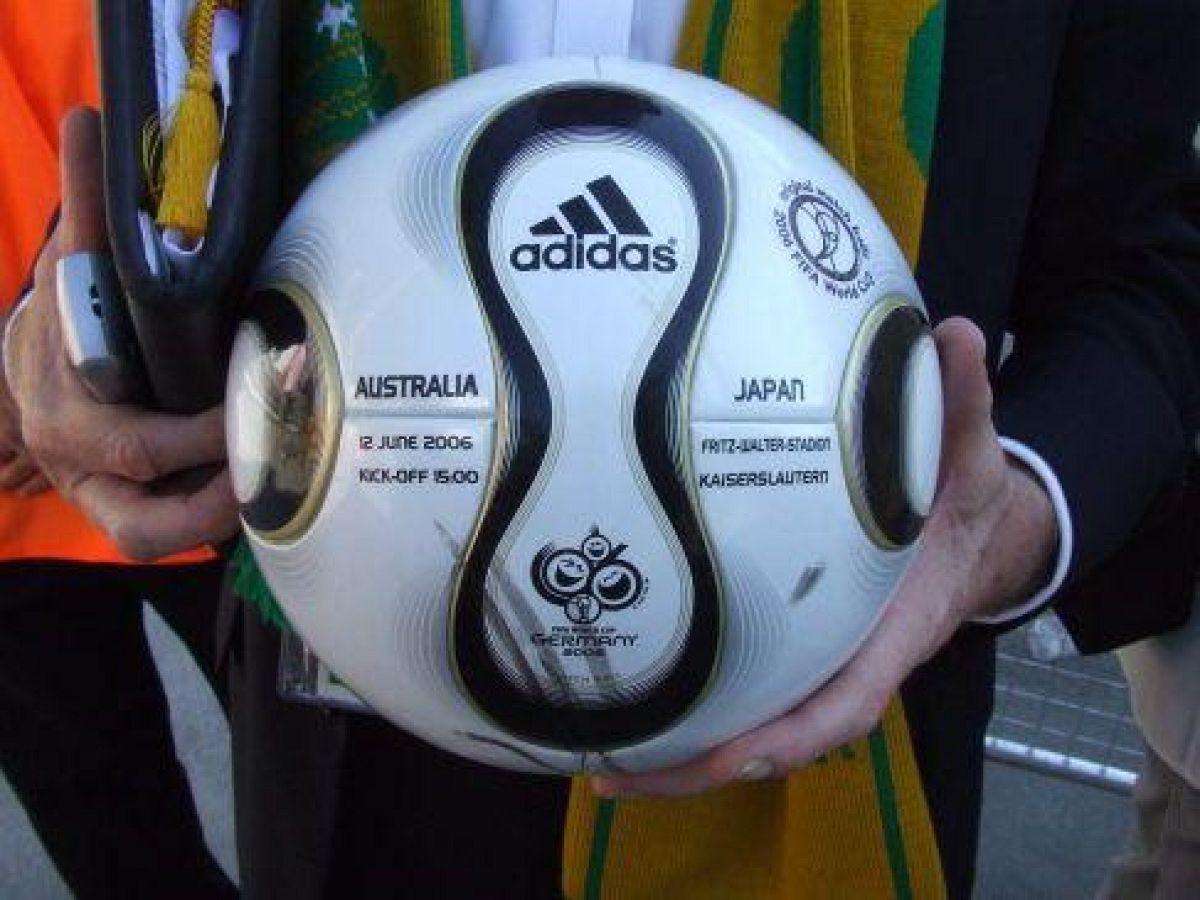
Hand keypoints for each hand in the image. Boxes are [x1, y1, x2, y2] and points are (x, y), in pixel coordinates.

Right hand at [2, 108, 238, 560]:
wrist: (24, 372)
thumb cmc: (61, 323)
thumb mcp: (68, 270)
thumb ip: (87, 207)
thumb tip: (94, 121)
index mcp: (66, 405)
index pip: (133, 437)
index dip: (203, 435)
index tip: (266, 404)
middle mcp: (77, 462)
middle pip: (146, 505)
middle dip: (220, 482)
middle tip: (284, 450)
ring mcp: (100, 497)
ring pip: (150, 538)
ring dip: (217, 519)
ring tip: (278, 484)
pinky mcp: (125, 515)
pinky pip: (168, 536)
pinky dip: (215, 521)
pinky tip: (266, 493)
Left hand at [593, 317, 1058, 797]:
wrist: (979, 532)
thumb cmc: (969, 503)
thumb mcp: (972, 455)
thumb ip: (965, 403)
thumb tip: (957, 334)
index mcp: (894, 631)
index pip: (847, 702)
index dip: (792, 734)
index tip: (731, 756)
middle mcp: (850, 660)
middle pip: (776, 738)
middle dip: (700, 766)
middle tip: (612, 776)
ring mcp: (819, 659)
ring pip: (751, 725)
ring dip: (680, 755)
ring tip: (597, 766)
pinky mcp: (796, 645)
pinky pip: (744, 690)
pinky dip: (693, 712)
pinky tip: (629, 709)